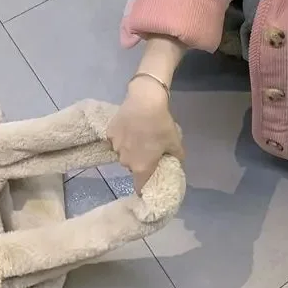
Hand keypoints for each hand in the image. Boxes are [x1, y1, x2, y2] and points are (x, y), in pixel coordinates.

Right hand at [107, 76, 184, 193]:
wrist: (145, 101)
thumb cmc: (161, 124)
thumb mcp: (175, 141)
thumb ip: (176, 156)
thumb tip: (178, 162)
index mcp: (141, 167)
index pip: (139, 186)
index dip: (143, 186)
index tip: (147, 182)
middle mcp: (126, 161)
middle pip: (132, 166)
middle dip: (139, 160)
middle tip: (147, 147)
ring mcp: (115, 147)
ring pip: (123, 152)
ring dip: (129, 147)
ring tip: (139, 134)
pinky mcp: (109, 133)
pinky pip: (115, 140)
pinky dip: (122, 136)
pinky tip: (130, 125)